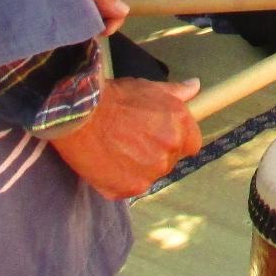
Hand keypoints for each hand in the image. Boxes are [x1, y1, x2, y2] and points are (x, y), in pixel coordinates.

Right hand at [49, 76, 201, 199]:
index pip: (192, 145)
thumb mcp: (149, 88)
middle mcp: (169, 151)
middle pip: (170, 160)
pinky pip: (131, 187)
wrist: (80, 116)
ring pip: (150, 174)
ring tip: (117, 149)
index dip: (177, 140)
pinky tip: (107, 162)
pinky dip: (120, 179)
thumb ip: (176, 92)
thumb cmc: (114, 99)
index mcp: (179, 127)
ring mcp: (150, 173)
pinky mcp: (130, 188)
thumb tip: (195, 86)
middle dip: (155, 152)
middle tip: (131, 139)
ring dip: (138, 166)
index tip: (161, 136)